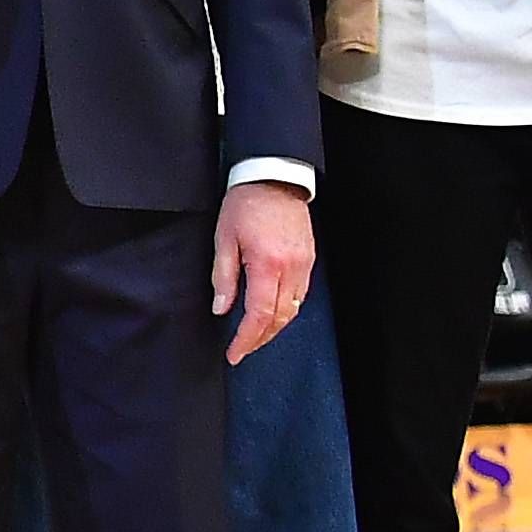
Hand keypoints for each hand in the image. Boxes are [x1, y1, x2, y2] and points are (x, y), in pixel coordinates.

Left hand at [213, 180, 315, 363]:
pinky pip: (300, 294)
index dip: (247, 339)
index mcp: (267, 264)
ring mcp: (304, 264)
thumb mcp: (224, 239)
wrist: (274, 178)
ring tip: (255, 336)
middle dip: (260, 338)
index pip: (259, 314)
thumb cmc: (245, 204)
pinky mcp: (309, 259)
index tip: (235, 353)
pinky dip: (286, 309)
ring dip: (274, 327)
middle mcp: (291, 268)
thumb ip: (223, 277)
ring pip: (293, 309)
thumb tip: (222, 308)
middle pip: (279, 317)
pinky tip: (272, 313)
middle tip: (242, 349)